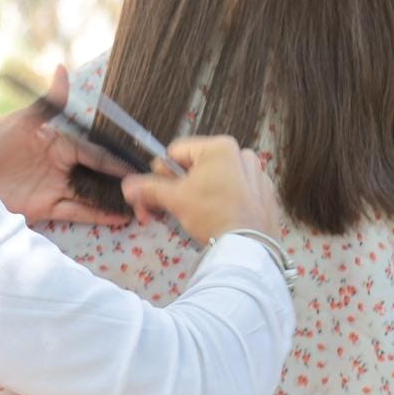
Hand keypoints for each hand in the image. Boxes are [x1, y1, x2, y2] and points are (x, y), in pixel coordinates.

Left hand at [0, 65, 133, 225]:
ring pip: (92, 195)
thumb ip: (47, 103)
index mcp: (57, 142)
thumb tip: (62, 69)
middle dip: (123, 183)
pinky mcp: (44, 207)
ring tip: (144, 207)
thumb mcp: (19, 121)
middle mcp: (60, 165)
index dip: (117, 159)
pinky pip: (76, 211)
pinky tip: (119, 218)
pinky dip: (98, 215)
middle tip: (151, 190)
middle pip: (98, 175)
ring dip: (115, 201)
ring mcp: (54, 187)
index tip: (141, 163)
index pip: (95, 151)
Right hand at [121, 136, 280, 242]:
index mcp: (219, 147)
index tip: (161, 194)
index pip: (175, 153)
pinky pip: (237, 191)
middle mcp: (241, 154)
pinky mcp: (267, 195)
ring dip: (201, 193)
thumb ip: (148, 188)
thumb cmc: (210, 214)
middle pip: (196, 167)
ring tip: (199, 216)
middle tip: (173, 208)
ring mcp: (258, 174)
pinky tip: (221, 218)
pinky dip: (225, 201)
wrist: (247, 247)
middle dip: (180, 187)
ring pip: (216, 179)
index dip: (162, 174)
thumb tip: (127, 186)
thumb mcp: (174, 199)